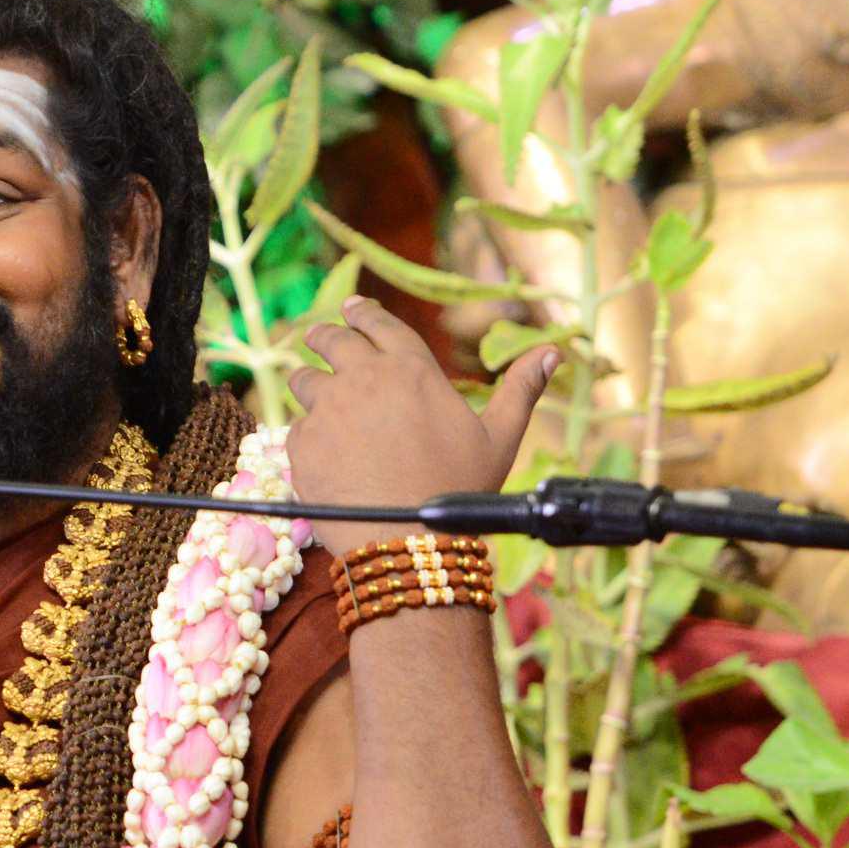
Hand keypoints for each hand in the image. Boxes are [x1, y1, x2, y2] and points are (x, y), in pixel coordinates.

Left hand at [282, 298, 553, 553]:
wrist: (410, 540)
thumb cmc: (460, 488)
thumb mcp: (501, 438)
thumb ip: (520, 390)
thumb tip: (552, 352)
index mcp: (411, 367)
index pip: (378, 323)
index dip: (362, 312)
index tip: (351, 307)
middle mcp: (363, 378)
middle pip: (331, 340)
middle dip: (323, 335)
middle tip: (317, 336)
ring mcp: (328, 408)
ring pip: (304, 379)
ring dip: (309, 380)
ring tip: (311, 385)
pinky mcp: (302, 442)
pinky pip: (296, 427)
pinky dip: (306, 432)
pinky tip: (319, 446)